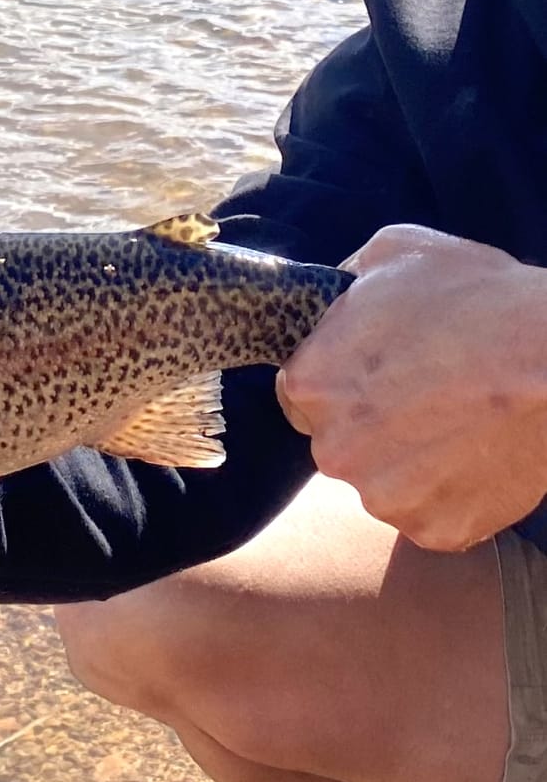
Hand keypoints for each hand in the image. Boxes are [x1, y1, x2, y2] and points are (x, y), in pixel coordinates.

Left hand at [276, 225, 546, 550]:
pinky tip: (481, 455)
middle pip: (341, 444)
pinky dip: (453, 494)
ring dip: (414, 462)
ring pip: (385, 483)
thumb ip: (343, 285)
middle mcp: (333, 450)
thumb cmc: (480, 298)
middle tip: (430, 397)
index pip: (300, 396)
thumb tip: (329, 300)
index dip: (340, 383)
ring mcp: (383, 496)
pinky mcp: (433, 528)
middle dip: (374, 425)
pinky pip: (431, 514)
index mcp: (310, 386)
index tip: (378, 375)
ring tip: (463, 424)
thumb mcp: (393, 253)